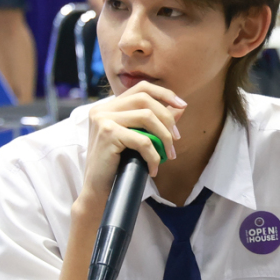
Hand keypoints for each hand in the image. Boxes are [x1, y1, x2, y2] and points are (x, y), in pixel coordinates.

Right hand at [77, 82, 185, 210]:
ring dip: (164, 137)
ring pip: (146, 117)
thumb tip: (180, 108)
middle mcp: (102, 109)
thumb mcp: (136, 140)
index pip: (140, 88)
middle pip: (145, 99)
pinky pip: (142, 140)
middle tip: (176, 140)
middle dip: (167, 118)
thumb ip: (153, 122)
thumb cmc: (117, 167)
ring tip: (168, 155)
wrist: (97, 191)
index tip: (182, 105)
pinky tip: (153, 168)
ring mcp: (103, 119)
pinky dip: (154, 155)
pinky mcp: (107, 133)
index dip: (164, 93)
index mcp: (108, 107)